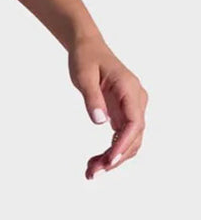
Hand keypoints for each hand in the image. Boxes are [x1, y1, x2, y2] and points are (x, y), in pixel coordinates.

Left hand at [67, 35, 148, 179]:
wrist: (88, 47)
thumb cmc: (86, 57)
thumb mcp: (83, 75)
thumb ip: (92, 97)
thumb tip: (100, 122)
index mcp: (129, 88)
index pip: (134, 121)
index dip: (124, 143)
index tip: (111, 159)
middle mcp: (136, 100)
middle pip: (134, 136)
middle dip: (116, 157)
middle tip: (94, 172)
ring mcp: (132, 107)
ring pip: (130, 141)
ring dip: (114, 158)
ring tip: (91, 171)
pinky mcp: (124, 113)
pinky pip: (122, 137)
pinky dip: (111, 151)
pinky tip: (96, 162)